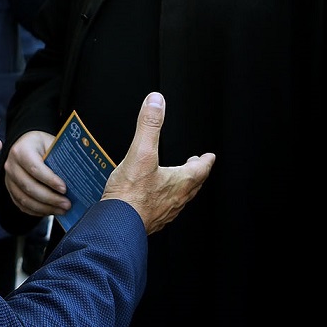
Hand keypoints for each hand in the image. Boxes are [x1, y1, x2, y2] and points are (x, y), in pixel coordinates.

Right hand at [4, 130, 67, 217]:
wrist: (26, 145)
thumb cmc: (42, 145)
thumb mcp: (52, 144)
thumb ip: (61, 158)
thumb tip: (81, 174)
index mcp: (22, 150)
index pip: (35, 168)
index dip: (50, 180)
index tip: (64, 189)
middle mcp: (11, 166)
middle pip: (29, 187)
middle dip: (50, 198)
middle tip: (67, 204)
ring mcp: (9, 180)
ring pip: (25, 199)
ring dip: (45, 208)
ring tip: (62, 210)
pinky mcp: (10, 190)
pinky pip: (22, 205)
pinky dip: (37, 211)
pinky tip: (50, 211)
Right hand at [98, 92, 214, 234]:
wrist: (116, 225)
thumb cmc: (130, 194)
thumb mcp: (141, 152)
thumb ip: (149, 125)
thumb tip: (156, 101)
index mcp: (179, 182)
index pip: (201, 170)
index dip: (206, 161)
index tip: (210, 157)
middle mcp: (176, 199)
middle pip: (193, 185)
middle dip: (195, 173)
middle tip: (195, 166)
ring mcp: (164, 212)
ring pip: (180, 198)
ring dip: (181, 188)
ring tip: (176, 181)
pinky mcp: (150, 221)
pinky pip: (164, 209)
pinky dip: (165, 200)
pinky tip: (155, 199)